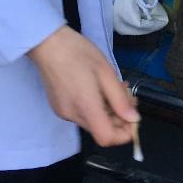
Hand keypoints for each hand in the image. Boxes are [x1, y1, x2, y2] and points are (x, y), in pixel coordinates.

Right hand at [29, 26, 139, 146]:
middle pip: (101, 129)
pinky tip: (100, 88)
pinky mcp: (59, 106)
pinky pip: (83, 113)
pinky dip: (95, 106)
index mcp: (86, 107)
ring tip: (116, 87)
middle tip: (129, 95)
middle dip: (120, 117)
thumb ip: (120, 100)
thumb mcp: (106, 73)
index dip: (124, 134)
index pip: (106, 138)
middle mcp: (72, 115)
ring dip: (109, 110)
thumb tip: (134, 120)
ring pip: (93, 121)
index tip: (133, 119)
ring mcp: (63, 112)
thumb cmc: (80, 54)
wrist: (48, 44)